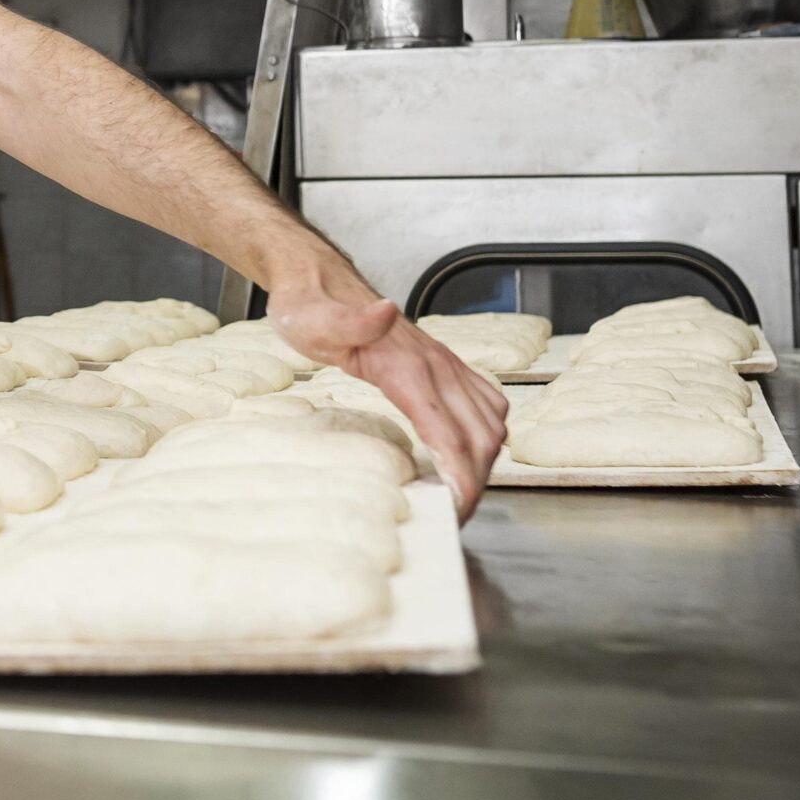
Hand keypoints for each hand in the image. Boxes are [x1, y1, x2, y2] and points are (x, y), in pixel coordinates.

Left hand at [268, 265, 508, 518]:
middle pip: (479, 434)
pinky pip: (485, 403)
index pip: (448, 429)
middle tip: (456, 518)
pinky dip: (486, 437)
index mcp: (407, 365)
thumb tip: (386, 311)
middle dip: (475, 481)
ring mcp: (443, 364)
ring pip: (490, 421)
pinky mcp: (443, 366)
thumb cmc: (309, 310)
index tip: (457, 508)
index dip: (459, 472)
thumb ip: (349, 320)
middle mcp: (435, 365)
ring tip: (462, 496)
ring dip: (485, 462)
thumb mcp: (313, 320)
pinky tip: (470, 456)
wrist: (318, 281)